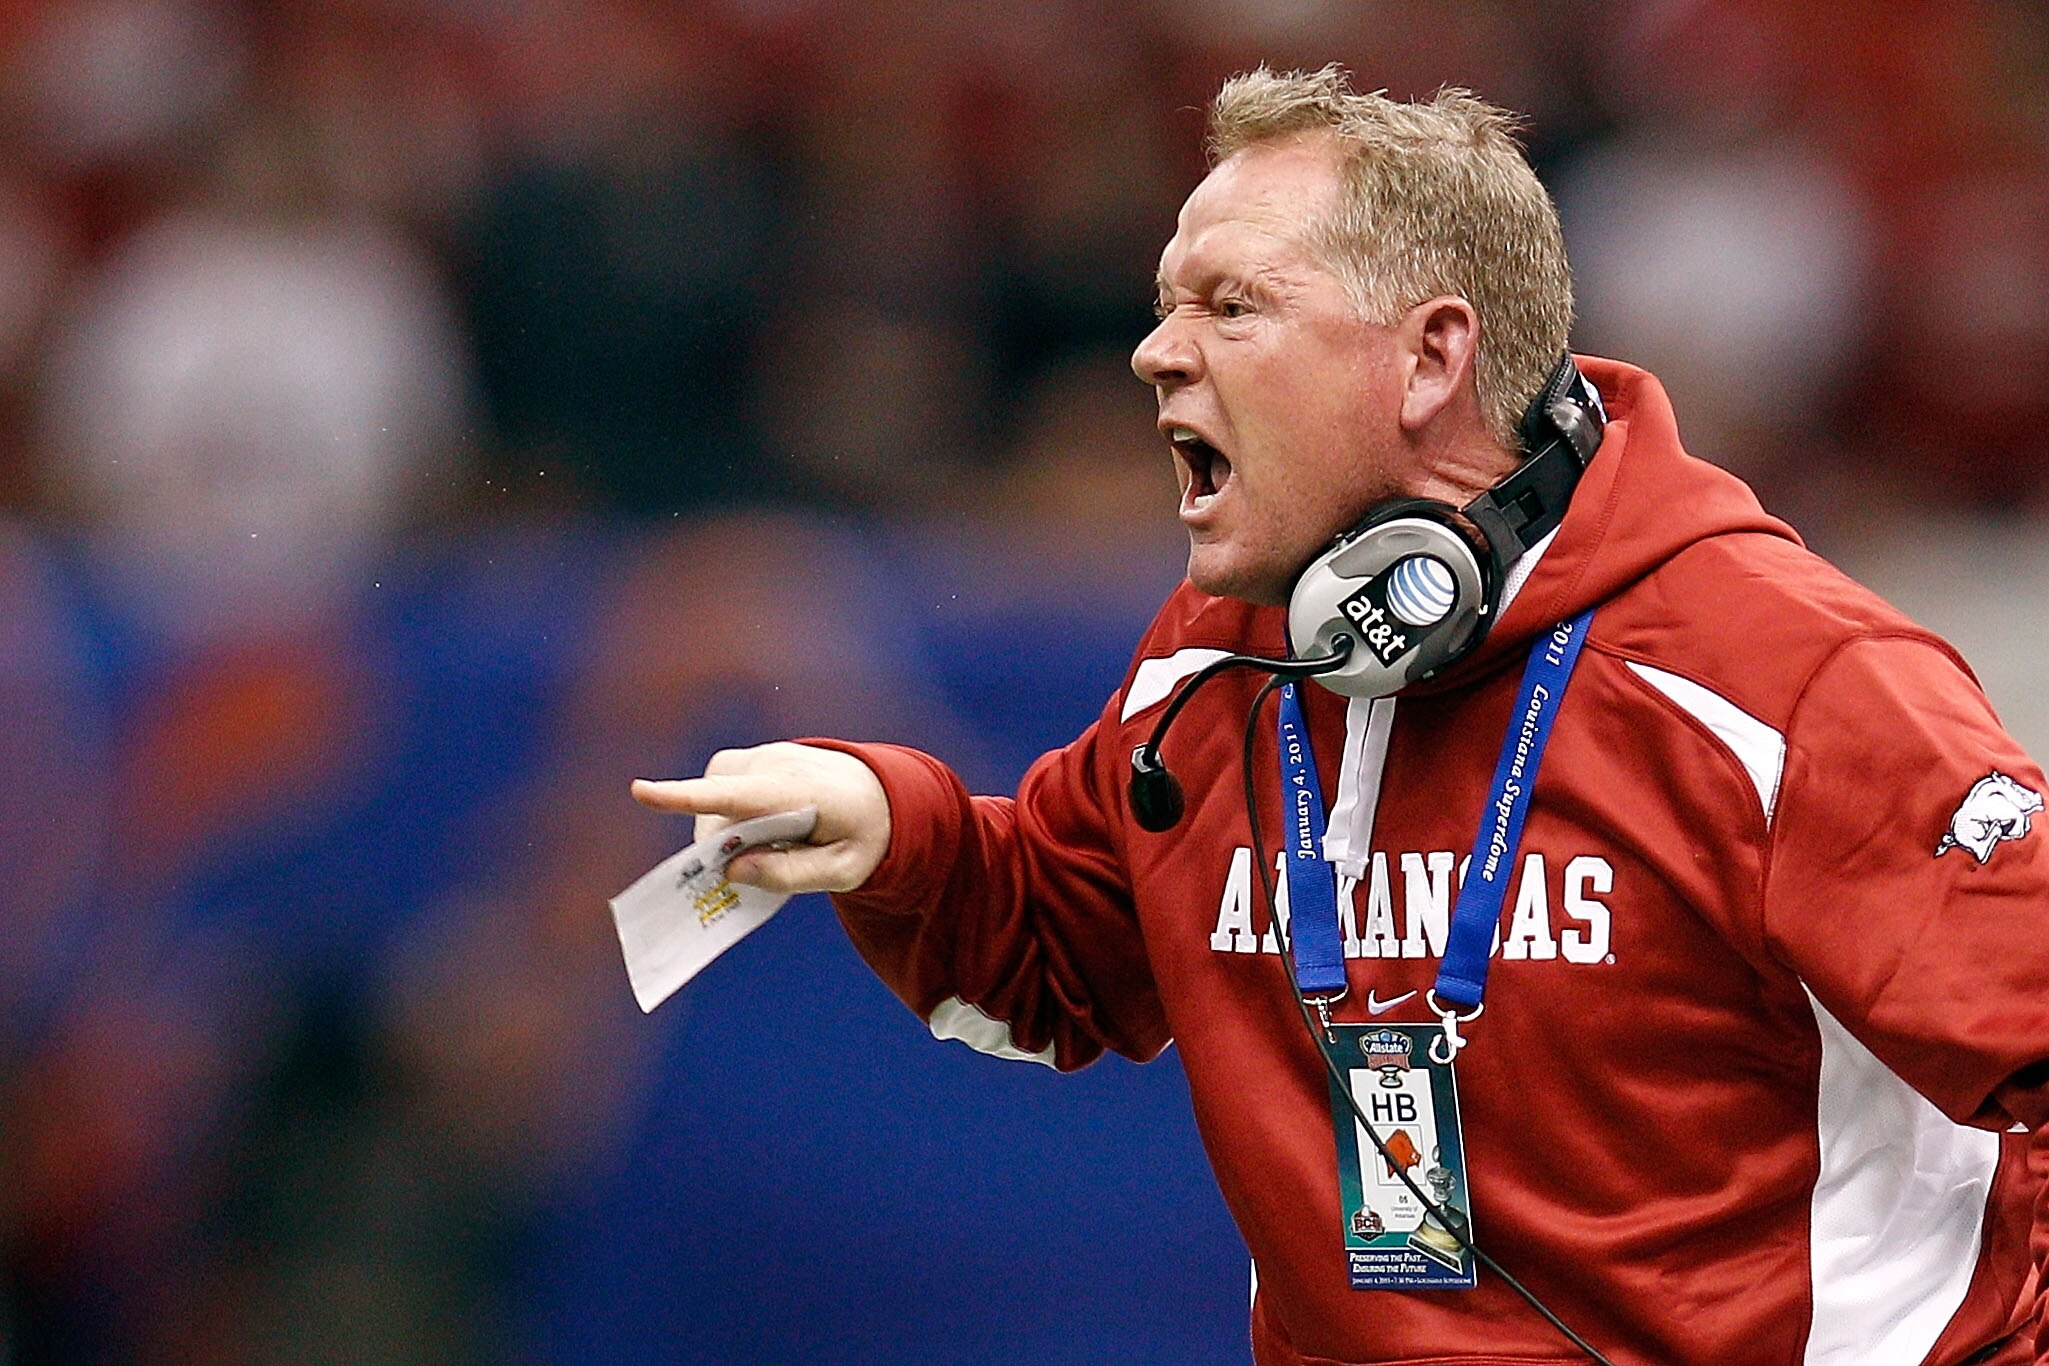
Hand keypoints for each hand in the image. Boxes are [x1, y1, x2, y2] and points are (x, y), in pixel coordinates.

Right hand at [630, 742, 889, 892]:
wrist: (883, 790)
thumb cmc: (864, 833)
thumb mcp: (844, 871)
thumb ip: (789, 876)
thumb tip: (731, 871)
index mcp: (797, 791)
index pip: (733, 795)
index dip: (684, 797)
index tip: (640, 792)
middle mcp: (773, 765)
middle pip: (718, 814)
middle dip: (725, 849)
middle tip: (760, 868)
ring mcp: (761, 756)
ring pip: (715, 802)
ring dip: (728, 831)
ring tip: (772, 844)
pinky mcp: (751, 758)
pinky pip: (721, 790)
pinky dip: (730, 815)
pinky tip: (761, 829)